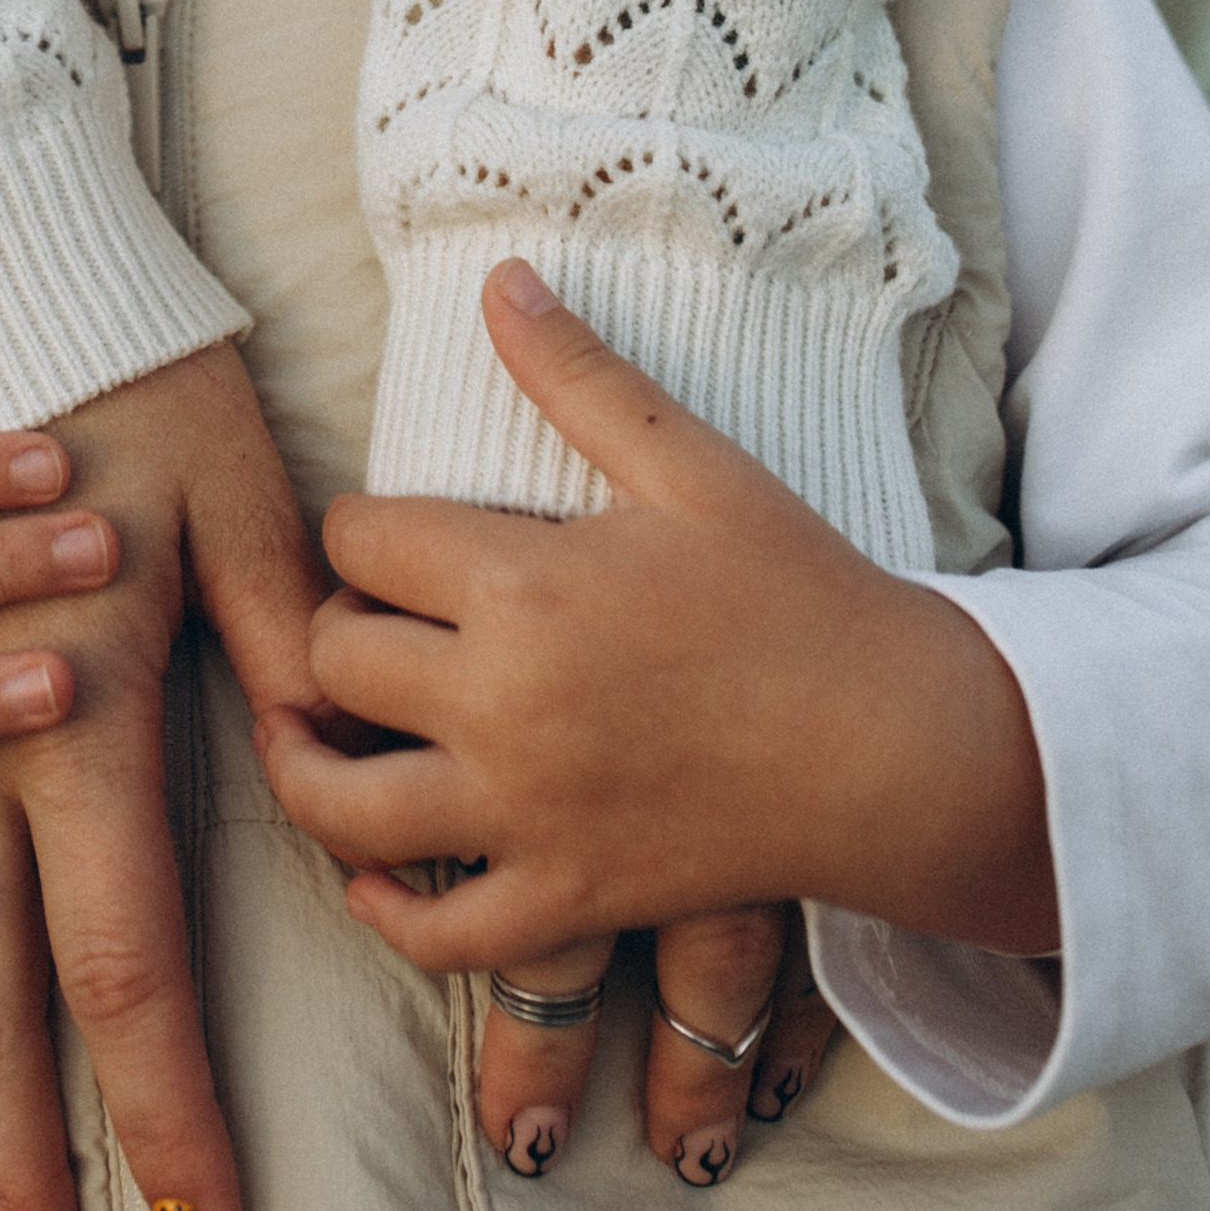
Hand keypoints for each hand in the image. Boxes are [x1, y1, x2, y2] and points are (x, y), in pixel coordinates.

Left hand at [254, 260, 1054, 1185]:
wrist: (901, 745)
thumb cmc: (800, 591)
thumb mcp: (689, 464)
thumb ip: (578, 374)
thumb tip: (499, 278)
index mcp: (524, 583)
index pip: (356, 543)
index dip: (360, 531)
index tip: (393, 539)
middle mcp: (505, 703)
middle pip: (334, 663)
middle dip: (338, 633)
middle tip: (375, 623)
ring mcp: (531, 814)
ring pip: (345, 808)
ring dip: (309, 770)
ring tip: (308, 737)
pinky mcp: (569, 899)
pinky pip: (437, 932)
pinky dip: (388, 910)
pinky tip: (377, 869)